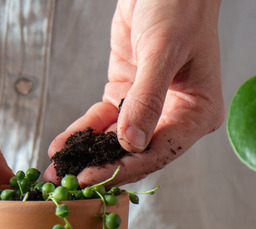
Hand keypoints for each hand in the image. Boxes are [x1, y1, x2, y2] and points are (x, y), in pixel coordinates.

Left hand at [46, 0, 223, 185]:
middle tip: (67, 185)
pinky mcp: (126, 95)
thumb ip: (146, 99)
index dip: (124, 167)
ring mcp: (149, 108)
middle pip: (136, 153)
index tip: (92, 178)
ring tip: (57, 172)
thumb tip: (131, 143)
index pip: (160, 151)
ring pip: (115, 141)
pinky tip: (62, 146)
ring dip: (86, 155)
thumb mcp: (163, 51)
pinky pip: (102, 121)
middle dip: (101, 168)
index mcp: (198, 113)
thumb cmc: (178, 7)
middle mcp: (175, 116)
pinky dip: (82, 133)